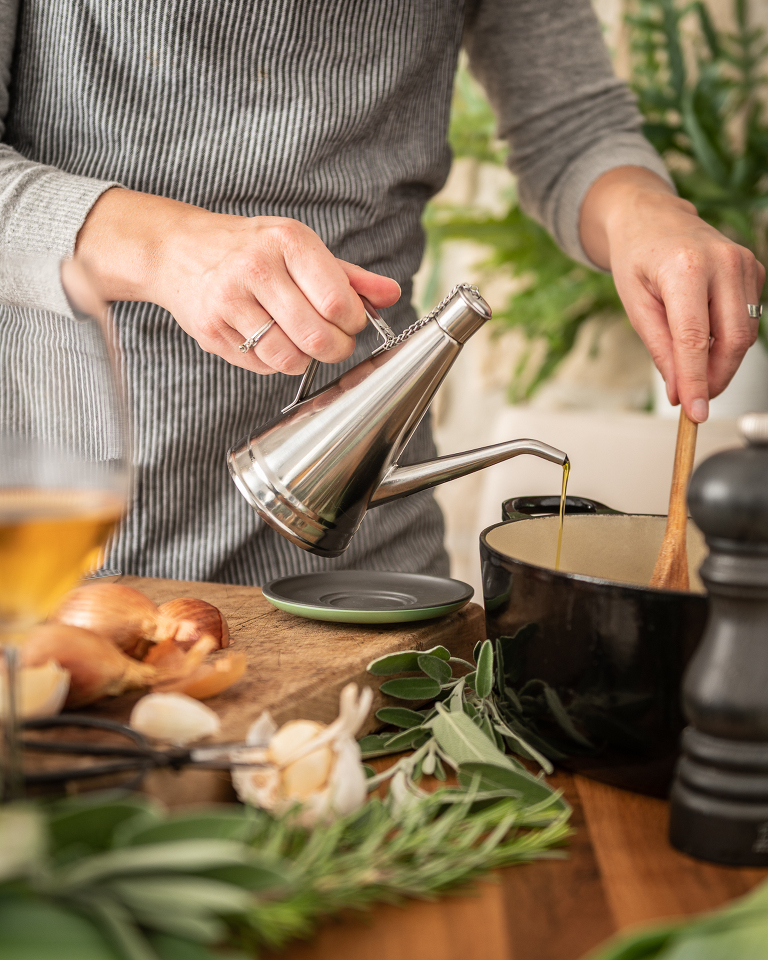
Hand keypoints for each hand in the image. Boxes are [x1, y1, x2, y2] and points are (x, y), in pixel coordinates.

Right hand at [74, 188, 400, 374]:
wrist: (177, 249)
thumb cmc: (248, 248)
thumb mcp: (299, 248)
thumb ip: (349, 276)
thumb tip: (391, 294)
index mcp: (288, 242)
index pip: (339, 302)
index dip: (354, 323)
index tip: (351, 322)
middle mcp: (256, 268)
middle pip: (317, 336)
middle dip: (336, 348)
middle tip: (333, 343)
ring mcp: (230, 301)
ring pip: (289, 358)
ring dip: (305, 360)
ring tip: (301, 342)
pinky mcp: (211, 330)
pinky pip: (261, 365)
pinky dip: (275, 362)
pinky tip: (270, 340)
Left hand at [580, 167, 764, 421]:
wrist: (651, 217)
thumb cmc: (637, 257)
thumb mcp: (635, 305)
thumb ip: (659, 348)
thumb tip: (679, 390)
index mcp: (684, 268)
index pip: (696, 339)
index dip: (697, 381)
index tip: (695, 412)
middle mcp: (722, 261)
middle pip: (733, 340)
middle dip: (715, 378)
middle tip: (694, 398)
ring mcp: (743, 263)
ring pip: (746, 334)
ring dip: (722, 362)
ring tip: (693, 367)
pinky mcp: (753, 269)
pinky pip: (748, 317)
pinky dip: (728, 338)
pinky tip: (705, 332)